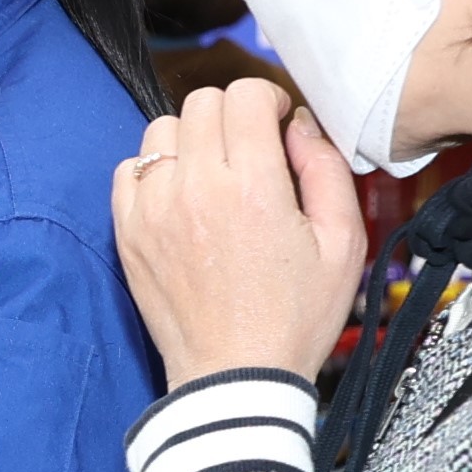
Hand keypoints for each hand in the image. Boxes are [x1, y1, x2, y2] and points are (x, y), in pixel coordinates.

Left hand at [110, 79, 364, 389]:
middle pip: (201, 103)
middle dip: (232, 115)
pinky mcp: (127, 233)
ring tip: (215, 174)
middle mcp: (195, 189)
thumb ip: (326, 169)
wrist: (236, 376)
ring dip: (190, 139)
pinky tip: (182, 196)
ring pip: (160, 129)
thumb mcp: (343, 243)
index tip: (276, 126)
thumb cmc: (296, 316)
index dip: (266, 100)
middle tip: (251, 150)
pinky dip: (154, 171)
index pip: (243, 95)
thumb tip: (299, 124)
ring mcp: (152, 210)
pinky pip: (128, 170)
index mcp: (252, 186)